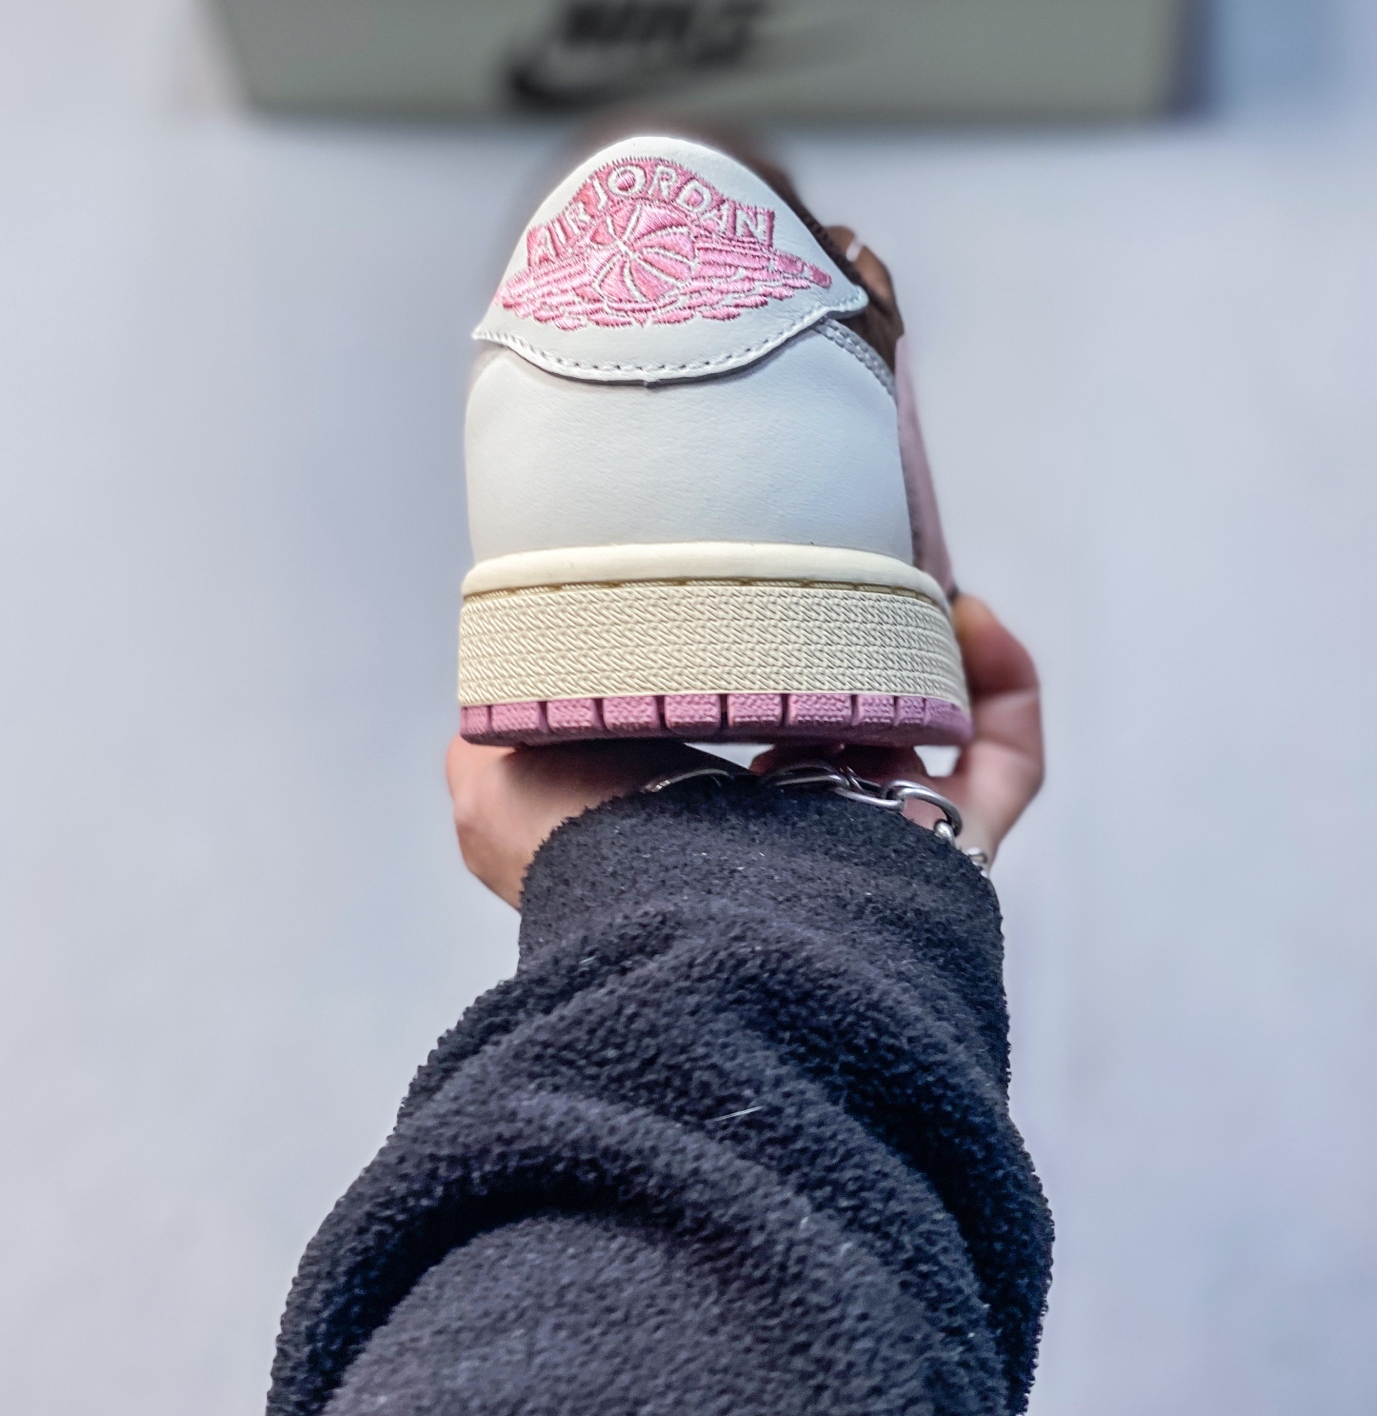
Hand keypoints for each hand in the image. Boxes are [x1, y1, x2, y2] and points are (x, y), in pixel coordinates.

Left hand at [447, 595, 1042, 905]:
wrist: (671, 923)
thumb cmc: (581, 856)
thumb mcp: (492, 781)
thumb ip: (490, 729)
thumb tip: (498, 681)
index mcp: (699, 823)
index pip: (740, 736)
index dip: (756, 659)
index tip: (757, 591)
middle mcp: (794, 842)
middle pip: (851, 729)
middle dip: (853, 648)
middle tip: (846, 573)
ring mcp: (880, 849)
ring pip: (932, 738)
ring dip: (924, 651)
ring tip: (902, 580)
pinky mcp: (953, 854)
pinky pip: (1007, 763)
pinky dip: (1005, 684)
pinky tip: (969, 614)